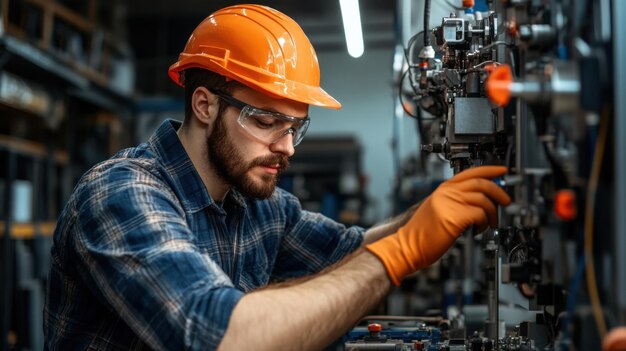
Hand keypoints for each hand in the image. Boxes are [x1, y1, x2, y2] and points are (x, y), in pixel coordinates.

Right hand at [366, 166, 510, 285]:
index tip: (502, 171)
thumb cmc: (421, 233)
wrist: (407, 246)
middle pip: (481, 183)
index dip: (489, 170)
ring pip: (483, 200)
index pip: (469, 172)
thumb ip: (455, 201)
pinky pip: (479, 215)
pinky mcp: (453, 218)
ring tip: (489, 223)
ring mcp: (449, 204)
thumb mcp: (437, 209)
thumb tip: (480, 200)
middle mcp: (446, 193)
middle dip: (499, 192)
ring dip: (492, 213)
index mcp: (442, 189)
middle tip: (506, 201)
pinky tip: (479, 229)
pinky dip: (485, 223)